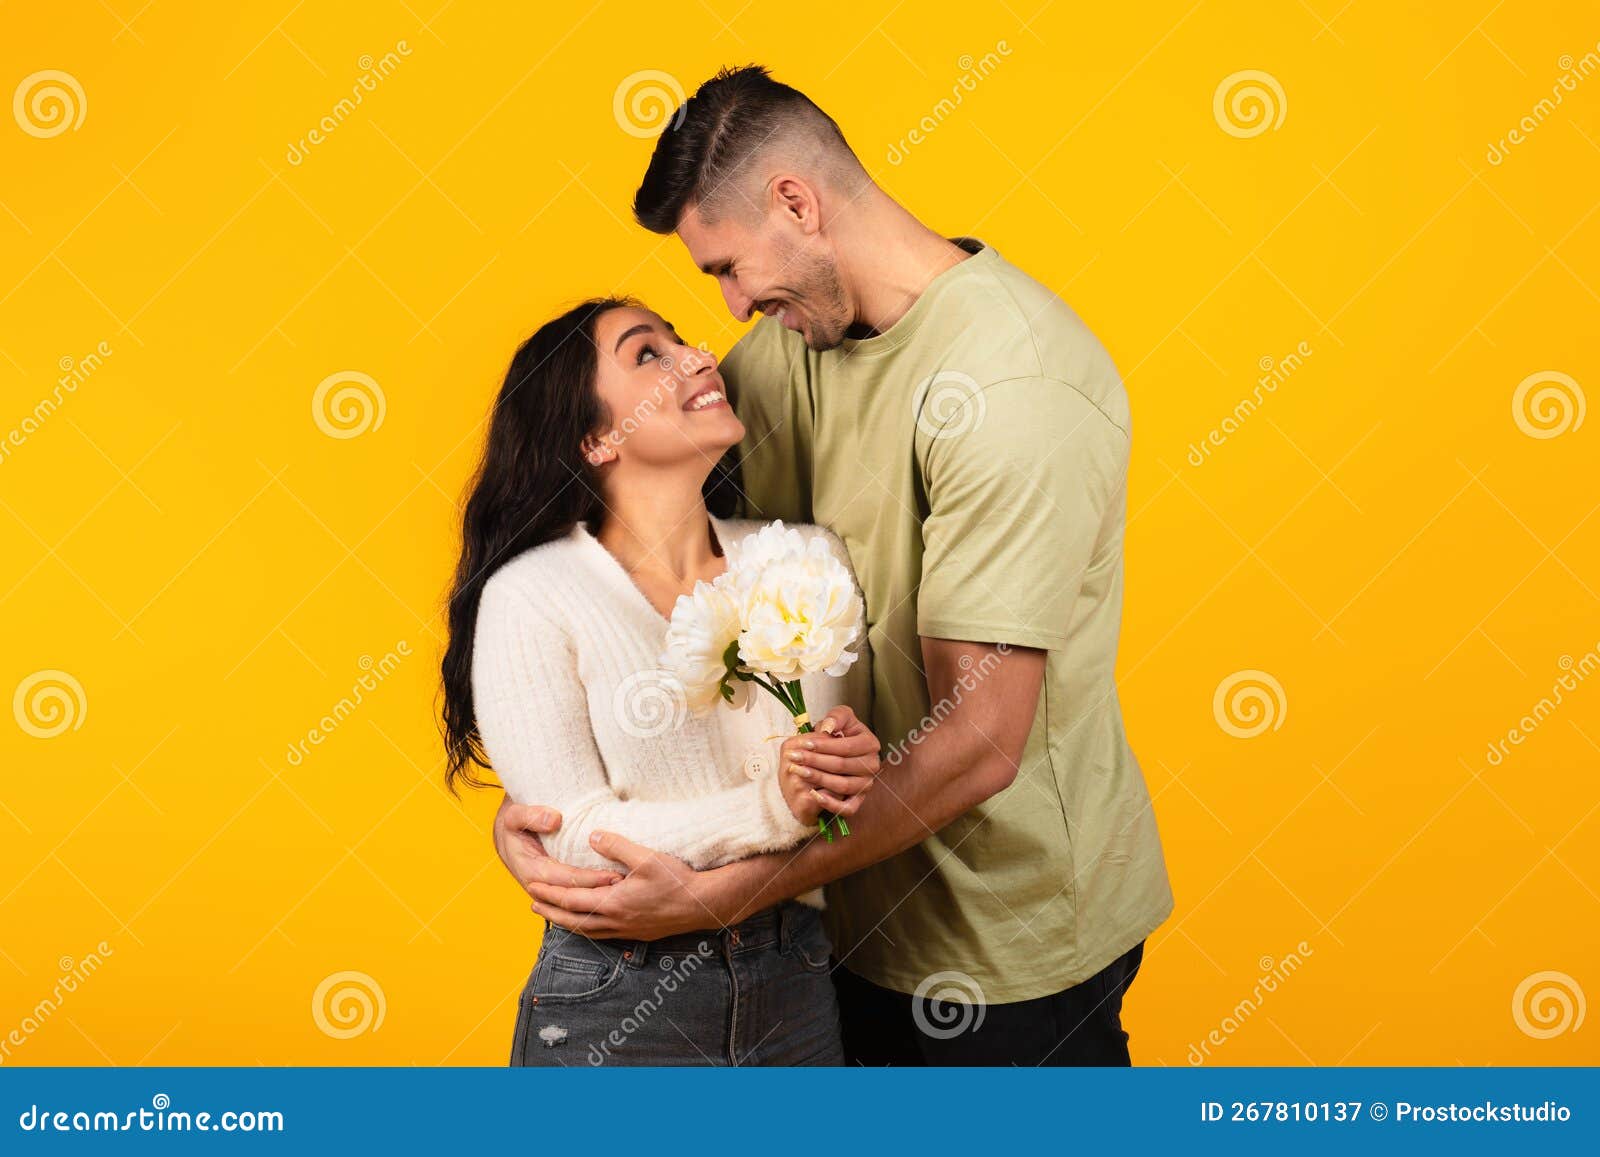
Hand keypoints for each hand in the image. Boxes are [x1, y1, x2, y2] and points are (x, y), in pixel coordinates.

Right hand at [492, 795, 621, 894]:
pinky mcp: (556, 887)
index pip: (567, 880)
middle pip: (575, 895)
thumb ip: (531, 816)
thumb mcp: (515, 815)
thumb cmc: (513, 824)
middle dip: (601, 892)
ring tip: (627, 889)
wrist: (506, 834)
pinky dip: (595, 895)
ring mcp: (548, 890)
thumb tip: (554, 820)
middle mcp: (541, 887)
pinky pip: (577, 895)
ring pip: (577, 901)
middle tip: (629, 885)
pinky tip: (615, 890)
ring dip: (600, 896)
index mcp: (531, 872)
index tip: (613, 875)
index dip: (591, 880)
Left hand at [524, 831, 726, 939]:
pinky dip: (585, 929)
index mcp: (613, 903)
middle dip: (550, 910)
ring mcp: (626, 930)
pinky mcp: (636, 933)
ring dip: (565, 921)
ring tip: (551, 914)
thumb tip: (591, 836)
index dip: (550, 893)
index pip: (571, 899)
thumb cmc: (677, 880)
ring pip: (586, 930)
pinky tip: (586, 923)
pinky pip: (601, 935)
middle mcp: (615, 921)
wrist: (702, 905)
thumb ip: (616, 846)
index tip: (532, 886)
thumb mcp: (646, 857)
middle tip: (532, 901)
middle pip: (573, 919)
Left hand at [780, 704, 880, 822]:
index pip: (846, 747)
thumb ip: (836, 717)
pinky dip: (832, 804)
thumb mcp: (839, 718)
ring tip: (799, 771)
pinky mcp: (859, 799)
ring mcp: (866, 784)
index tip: (804, 743)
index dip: (824, 746)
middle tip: (794, 757)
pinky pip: (849, 808)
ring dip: (818, 779)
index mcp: (870, 743)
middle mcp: (872, 765)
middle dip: (815, 761)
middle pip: (842, 765)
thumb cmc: (837, 734)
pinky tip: (815, 795)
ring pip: (843, 786)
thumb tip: (828, 727)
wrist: (836, 753)